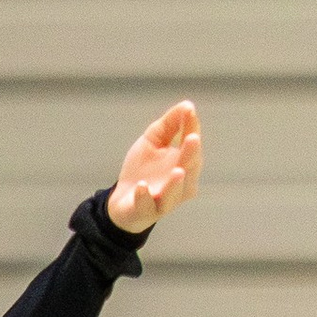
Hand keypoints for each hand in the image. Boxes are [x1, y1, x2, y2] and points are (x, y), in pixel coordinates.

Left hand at [108, 99, 200, 236]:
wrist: (123, 200)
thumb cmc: (144, 169)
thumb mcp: (154, 141)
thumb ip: (170, 124)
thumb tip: (188, 105)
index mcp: (185, 164)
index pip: (192, 145)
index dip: (191, 128)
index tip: (189, 111)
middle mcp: (181, 184)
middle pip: (189, 169)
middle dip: (191, 154)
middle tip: (192, 138)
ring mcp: (164, 200)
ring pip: (174, 193)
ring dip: (175, 183)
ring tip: (177, 171)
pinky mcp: (146, 211)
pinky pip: (147, 205)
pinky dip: (144, 196)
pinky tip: (141, 186)